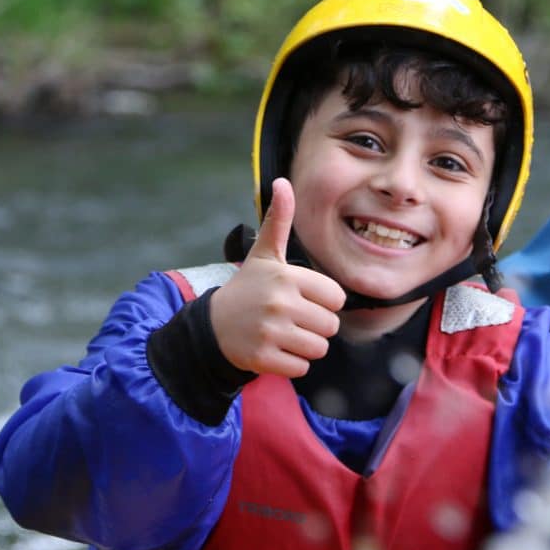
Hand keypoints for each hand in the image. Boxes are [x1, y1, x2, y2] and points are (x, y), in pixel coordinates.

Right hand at [209, 178, 344, 376]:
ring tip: (284, 334)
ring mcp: (270, 333)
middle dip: (316, 326)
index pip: (336, 298)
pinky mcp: (263, 359)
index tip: (301, 298)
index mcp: (286, 277)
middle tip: (291, 319)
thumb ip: (279, 220)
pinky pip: (301, 368)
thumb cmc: (248, 288)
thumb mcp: (264, 254)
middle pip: (330, 326)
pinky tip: (274, 350)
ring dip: (306, 346)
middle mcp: (278, 303)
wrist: (212, 326)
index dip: (323, 301)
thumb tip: (282, 181)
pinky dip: (292, 363)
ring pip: (319, 349)